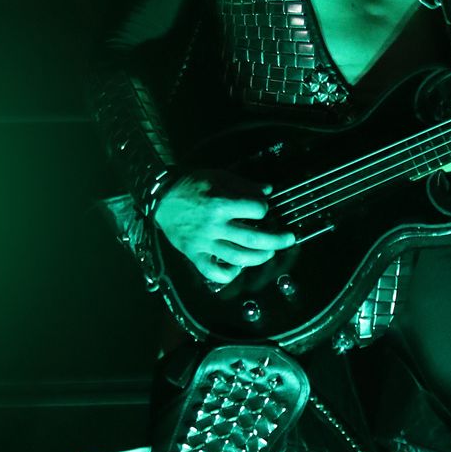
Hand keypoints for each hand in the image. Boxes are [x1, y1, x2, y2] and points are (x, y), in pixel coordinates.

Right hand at [153, 170, 295, 282]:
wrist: (161, 197)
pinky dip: (228, 274)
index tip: (263, 208)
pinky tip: (238, 268)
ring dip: (259, 257)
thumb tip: (268, 190)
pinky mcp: (193, 254)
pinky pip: (213, 272)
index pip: (256, 210)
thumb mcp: (219, 177)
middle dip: (276, 240)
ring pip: (238, 257)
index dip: (264, 208)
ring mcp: (203, 243)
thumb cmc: (192, 184)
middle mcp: (214, 226)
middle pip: (253, 238)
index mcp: (221, 203)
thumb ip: (245, 185)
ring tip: (270, 252)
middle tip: (289, 239)